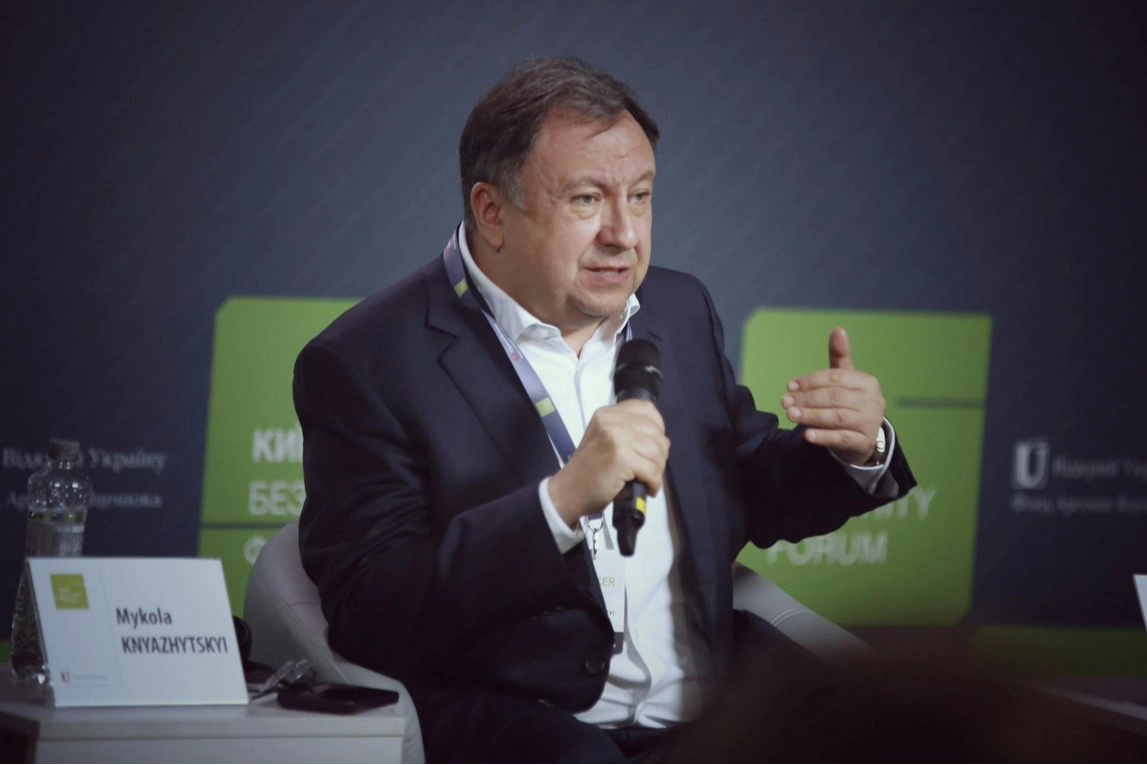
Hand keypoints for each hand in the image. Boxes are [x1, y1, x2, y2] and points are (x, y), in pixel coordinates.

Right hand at [547, 399, 669, 526]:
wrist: (569, 492)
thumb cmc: (590, 470)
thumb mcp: (605, 439)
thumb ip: (628, 432)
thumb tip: (662, 441)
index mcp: (608, 413)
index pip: (647, 410)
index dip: (657, 429)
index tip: (651, 447)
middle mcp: (611, 420)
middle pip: (656, 433)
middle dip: (660, 454)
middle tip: (650, 469)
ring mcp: (616, 438)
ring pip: (657, 452)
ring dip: (657, 470)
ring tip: (648, 480)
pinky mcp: (621, 458)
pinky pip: (652, 470)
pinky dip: (654, 482)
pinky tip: (647, 488)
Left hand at [781, 327, 885, 465]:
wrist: (863, 436)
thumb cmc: (850, 402)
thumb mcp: (845, 379)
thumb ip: (840, 356)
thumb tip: (838, 329)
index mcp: (867, 382)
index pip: (835, 378)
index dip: (810, 381)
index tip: (789, 386)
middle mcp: (873, 401)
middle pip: (834, 397)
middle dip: (807, 399)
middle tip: (785, 402)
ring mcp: (870, 423)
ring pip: (837, 417)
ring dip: (811, 416)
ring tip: (791, 414)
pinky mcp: (863, 442)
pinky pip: (841, 438)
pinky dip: (823, 436)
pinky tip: (807, 434)